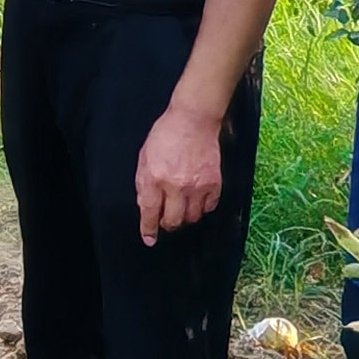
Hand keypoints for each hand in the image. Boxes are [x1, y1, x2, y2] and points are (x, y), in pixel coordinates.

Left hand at [135, 105, 224, 246]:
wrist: (193, 120)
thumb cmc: (166, 135)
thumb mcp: (144, 157)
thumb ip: (143, 183)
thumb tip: (145, 206)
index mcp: (155, 178)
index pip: (149, 212)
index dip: (148, 229)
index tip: (149, 239)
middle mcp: (176, 186)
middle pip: (172, 221)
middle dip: (167, 224)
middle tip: (166, 219)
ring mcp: (197, 186)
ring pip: (192, 218)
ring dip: (185, 217)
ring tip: (181, 208)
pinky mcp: (214, 183)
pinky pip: (209, 207)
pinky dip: (202, 208)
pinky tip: (197, 200)